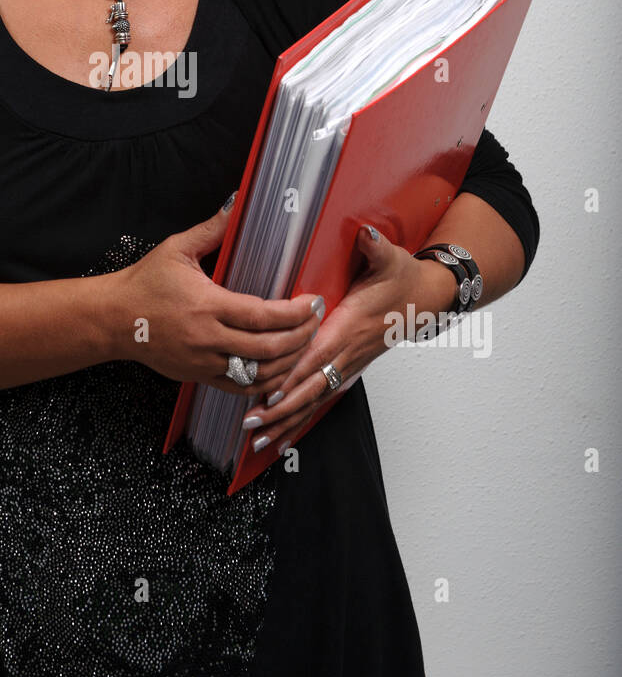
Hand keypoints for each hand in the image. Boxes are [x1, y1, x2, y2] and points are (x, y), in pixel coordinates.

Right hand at [109, 201, 322, 396]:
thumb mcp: (176, 249)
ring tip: (305, 344)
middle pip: (268, 349)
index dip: (295, 313)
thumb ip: (212, 229)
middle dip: (301, 337)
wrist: (113, 319)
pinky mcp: (198, 376)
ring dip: (288, 362)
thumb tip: (237, 203)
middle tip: (318, 322)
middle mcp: (207, 339)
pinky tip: (280, 368)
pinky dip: (265, 382)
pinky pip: (240, 387)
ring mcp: (203, 363)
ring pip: (258, 374)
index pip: (262, 316)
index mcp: (206, 306)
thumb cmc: (144, 283)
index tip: (314, 303)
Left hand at [238, 224, 432, 453]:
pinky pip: (320, 401)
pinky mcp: (346, 371)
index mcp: (349, 327)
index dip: (293, 374)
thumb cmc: (401, 278)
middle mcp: (347, 353)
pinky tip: (282, 439)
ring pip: (313, 401)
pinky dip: (300, 422)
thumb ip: (375, 247)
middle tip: (251, 424)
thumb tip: (367, 234)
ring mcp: (347, 366)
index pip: (316, 355)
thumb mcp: (390, 258)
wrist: (424, 299)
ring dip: (286, 422)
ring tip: (258, 442)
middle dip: (280, 409)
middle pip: (310, 387)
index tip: (269, 391)